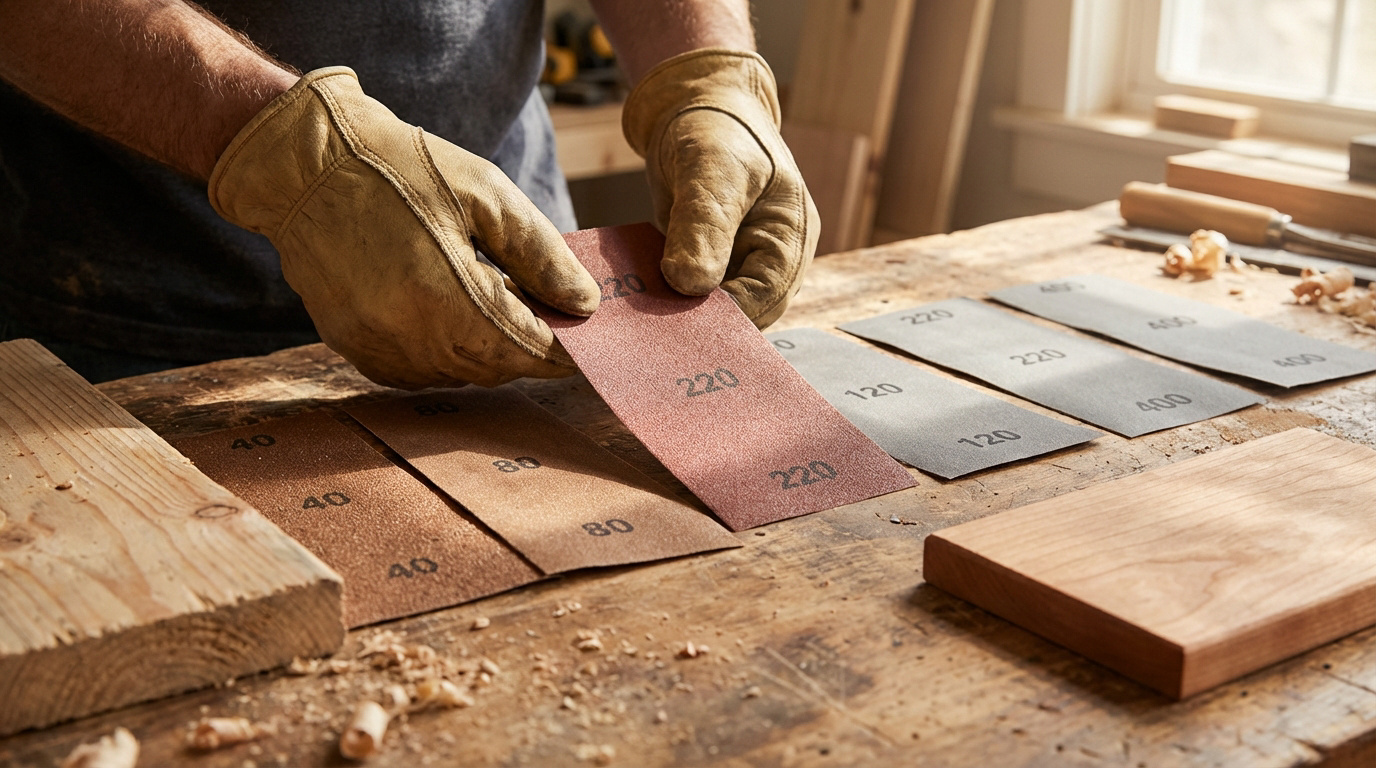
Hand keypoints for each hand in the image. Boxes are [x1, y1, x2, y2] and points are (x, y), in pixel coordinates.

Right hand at [208, 67, 599, 388]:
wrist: (304, 165)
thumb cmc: (399, 168)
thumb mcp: (485, 193)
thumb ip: (540, 254)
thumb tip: (584, 304)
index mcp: (446, 296)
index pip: (526, 348)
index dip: (563, 348)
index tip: (584, 338)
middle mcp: (408, 335)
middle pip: (495, 367)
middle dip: (527, 346)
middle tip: (545, 312)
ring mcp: (376, 346)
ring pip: (459, 373)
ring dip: (486, 348)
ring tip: (492, 297)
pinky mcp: (354, 347)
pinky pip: (419, 371)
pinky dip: (446, 352)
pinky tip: (449, 312)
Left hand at [622, 49, 818, 327]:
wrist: (694, 105)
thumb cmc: (714, 126)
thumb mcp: (710, 166)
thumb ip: (704, 223)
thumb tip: (691, 285)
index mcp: (790, 236)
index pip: (765, 299)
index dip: (723, 318)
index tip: (672, 323)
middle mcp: (772, 257)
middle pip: (742, 314)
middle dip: (698, 322)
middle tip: (647, 329)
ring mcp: (741, 263)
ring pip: (714, 310)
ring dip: (678, 314)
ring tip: (638, 317)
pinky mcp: (711, 263)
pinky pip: (691, 295)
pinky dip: (665, 298)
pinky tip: (635, 300)